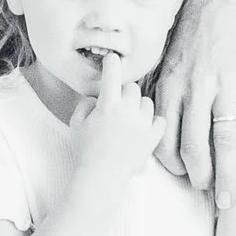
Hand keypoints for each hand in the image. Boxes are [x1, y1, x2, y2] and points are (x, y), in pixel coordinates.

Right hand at [76, 71, 160, 188]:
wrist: (101, 177)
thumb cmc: (85, 150)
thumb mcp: (76, 124)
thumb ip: (85, 104)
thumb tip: (96, 97)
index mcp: (108, 106)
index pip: (112, 75)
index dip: (112, 63)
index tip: (112, 58)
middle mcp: (127, 112)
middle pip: (132, 88)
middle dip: (123, 93)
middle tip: (116, 105)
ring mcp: (142, 125)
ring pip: (147, 102)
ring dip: (138, 106)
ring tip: (128, 119)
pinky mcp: (152, 138)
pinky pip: (159, 120)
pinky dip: (152, 122)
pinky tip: (143, 127)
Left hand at [151, 0, 235, 206]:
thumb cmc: (192, 32)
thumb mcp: (166, 60)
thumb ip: (160, 91)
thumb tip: (149, 122)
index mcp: (170, 85)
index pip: (164, 136)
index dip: (171, 163)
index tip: (180, 176)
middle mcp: (195, 89)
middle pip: (193, 145)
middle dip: (199, 177)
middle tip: (205, 195)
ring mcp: (224, 87)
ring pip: (223, 141)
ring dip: (225, 175)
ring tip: (228, 199)